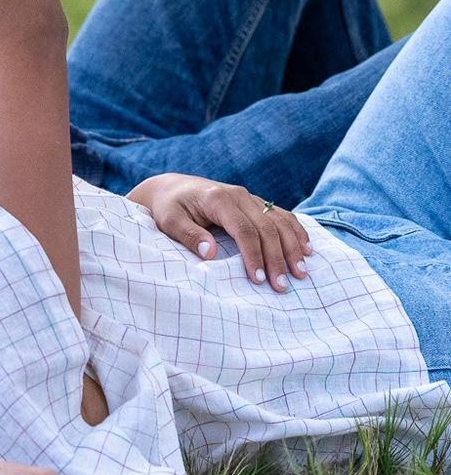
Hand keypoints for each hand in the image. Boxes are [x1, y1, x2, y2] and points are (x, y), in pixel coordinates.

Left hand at [127, 173, 312, 292]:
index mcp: (218, 199)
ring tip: (301, 272)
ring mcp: (249, 197)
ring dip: (293, 247)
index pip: (244, 230)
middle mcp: (239, 195)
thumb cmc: (168, 208)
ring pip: (279, 221)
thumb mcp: (170, 221)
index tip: (258, 279)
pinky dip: (296, 231)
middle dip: (277, 258)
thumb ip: (189, 235)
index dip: (253, 255)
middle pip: (266, 228)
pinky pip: (281, 215)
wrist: (171, 188)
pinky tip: (307, 249)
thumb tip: (211, 253)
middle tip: (282, 286)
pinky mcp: (254, 202)